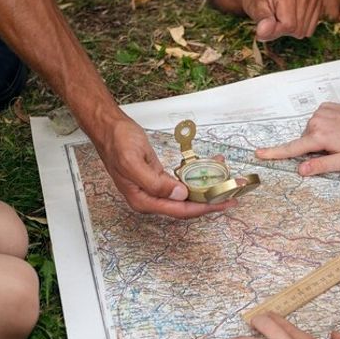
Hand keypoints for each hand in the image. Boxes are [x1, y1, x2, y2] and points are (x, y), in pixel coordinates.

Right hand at [98, 116, 234, 218]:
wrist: (108, 127)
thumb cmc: (116, 143)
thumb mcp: (133, 162)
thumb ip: (155, 183)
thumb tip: (180, 195)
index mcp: (143, 200)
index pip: (179, 210)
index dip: (203, 208)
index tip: (222, 203)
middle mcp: (150, 198)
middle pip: (185, 206)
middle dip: (209, 201)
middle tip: (231, 195)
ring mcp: (154, 189)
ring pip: (185, 195)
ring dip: (205, 188)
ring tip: (225, 180)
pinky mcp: (158, 178)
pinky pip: (181, 183)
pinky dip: (195, 178)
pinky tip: (208, 169)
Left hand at [244, 0, 320, 40]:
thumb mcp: (254, 7)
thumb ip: (261, 20)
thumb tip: (263, 32)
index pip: (288, 24)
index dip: (275, 30)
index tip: (266, 22)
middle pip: (298, 29)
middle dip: (283, 29)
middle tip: (274, 16)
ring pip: (305, 30)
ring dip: (291, 28)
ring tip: (281, 15)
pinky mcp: (319, 2)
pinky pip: (310, 28)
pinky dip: (299, 27)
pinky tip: (291, 16)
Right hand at [256, 101, 339, 175]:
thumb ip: (321, 166)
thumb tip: (300, 170)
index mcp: (318, 138)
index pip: (292, 149)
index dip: (274, 153)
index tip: (259, 153)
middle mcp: (314, 123)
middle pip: (304, 142)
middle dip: (314, 149)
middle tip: (336, 149)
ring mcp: (318, 113)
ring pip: (311, 132)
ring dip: (320, 138)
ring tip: (339, 137)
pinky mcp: (323, 106)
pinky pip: (317, 122)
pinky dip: (324, 127)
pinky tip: (338, 127)